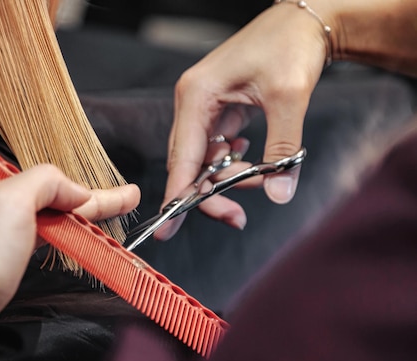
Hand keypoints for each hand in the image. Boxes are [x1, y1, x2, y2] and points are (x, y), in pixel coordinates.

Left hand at [0, 164, 139, 333]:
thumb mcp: (13, 200)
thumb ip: (46, 182)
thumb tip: (76, 191)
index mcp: (14, 188)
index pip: (65, 184)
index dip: (98, 191)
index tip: (127, 195)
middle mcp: (14, 206)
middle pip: (67, 200)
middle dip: (99, 200)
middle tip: (129, 200)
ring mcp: (15, 231)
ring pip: (61, 217)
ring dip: (88, 216)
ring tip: (111, 214)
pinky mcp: (17, 255)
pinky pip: (52, 235)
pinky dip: (71, 232)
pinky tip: (78, 232)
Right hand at [156, 3, 330, 239]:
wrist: (302, 21)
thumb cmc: (289, 46)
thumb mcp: (289, 98)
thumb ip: (282, 150)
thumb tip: (279, 193)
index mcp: (197, 96)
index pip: (181, 158)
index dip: (175, 197)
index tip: (167, 229)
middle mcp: (193, 103)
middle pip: (189, 164)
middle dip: (211, 193)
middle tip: (237, 217)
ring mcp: (204, 108)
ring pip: (204, 160)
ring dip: (228, 178)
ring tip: (261, 177)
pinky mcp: (218, 111)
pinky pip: (217, 149)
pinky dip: (233, 163)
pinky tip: (251, 158)